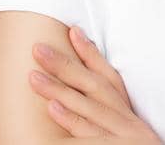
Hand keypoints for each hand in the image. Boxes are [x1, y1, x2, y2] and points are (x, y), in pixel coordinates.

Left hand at [28, 24, 163, 143]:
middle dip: (66, 65)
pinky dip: (71, 119)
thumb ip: (114, 117)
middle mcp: (126, 120)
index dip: (90, 53)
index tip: (72, 31)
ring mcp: (120, 134)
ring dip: (59, 89)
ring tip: (33, 76)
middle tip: (38, 50)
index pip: (109, 77)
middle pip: (95, 86)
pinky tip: (53, 107)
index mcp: (129, 114)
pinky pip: (89, 133)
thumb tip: (87, 100)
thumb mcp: (131, 133)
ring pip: (88, 106)